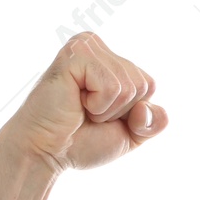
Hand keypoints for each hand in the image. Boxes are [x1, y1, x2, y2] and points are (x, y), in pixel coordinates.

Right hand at [0, 32, 167, 172]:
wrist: (46, 153)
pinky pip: (113, 87)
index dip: (132, 113)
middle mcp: (97, 46)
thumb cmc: (81, 141)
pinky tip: (75, 102)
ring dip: (107, 110)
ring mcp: (86, 46)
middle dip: (120, 111)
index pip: (149, 85)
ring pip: (130, 86)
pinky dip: (98, 105)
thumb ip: (152, 122)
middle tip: (87, 113)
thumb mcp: (130, 135)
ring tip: (79, 108)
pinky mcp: (75, 54)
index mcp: (110, 60)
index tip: (100, 116)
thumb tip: (154, 109)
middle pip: (143, 84)